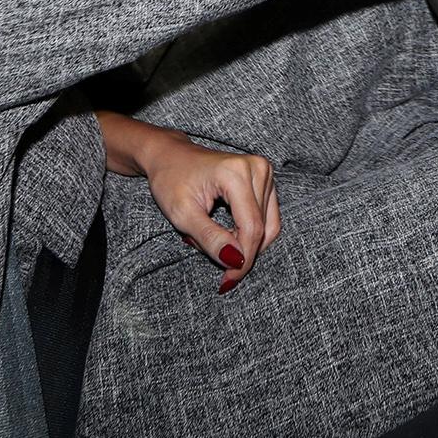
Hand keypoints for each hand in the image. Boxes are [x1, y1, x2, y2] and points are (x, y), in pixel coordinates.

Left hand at [96, 110, 279, 293]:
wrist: (169, 156)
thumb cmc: (171, 180)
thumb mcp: (182, 214)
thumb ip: (210, 238)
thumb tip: (236, 262)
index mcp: (235, 173)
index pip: (251, 229)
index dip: (241, 261)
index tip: (226, 281)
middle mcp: (256, 168)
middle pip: (261, 229)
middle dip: (239, 252)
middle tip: (209, 253)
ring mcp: (263, 170)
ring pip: (268, 226)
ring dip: (244, 243)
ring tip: (214, 238)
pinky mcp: (265, 177)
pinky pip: (267, 218)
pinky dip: (249, 232)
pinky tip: (226, 232)